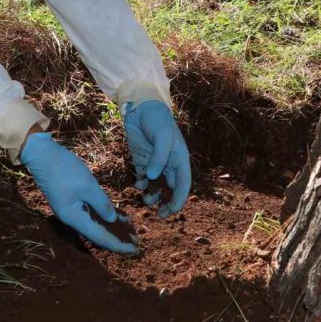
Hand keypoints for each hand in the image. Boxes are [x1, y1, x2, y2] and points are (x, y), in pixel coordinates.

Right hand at [21, 131, 138, 254]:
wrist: (42, 155)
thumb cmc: (65, 170)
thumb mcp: (88, 186)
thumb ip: (102, 204)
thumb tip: (112, 220)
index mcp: (75, 218)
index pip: (100, 237)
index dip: (118, 245)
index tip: (135, 249)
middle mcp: (72, 219)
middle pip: (98, 234)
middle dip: (117, 238)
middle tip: (137, 242)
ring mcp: (71, 210)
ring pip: (96, 224)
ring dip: (112, 228)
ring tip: (130, 230)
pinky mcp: (71, 201)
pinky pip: (91, 214)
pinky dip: (104, 216)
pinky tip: (117, 215)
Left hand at [123, 100, 191, 217]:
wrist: (141, 107)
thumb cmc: (157, 120)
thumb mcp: (162, 137)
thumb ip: (159, 157)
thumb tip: (153, 177)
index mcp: (179, 160)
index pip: (183, 185)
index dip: (179, 200)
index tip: (172, 211)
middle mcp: (168, 164)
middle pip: (170, 189)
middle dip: (165, 202)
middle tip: (158, 214)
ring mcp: (154, 163)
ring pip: (156, 186)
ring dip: (152, 195)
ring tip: (145, 200)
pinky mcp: (141, 160)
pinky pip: (143, 178)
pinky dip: (141, 184)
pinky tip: (137, 184)